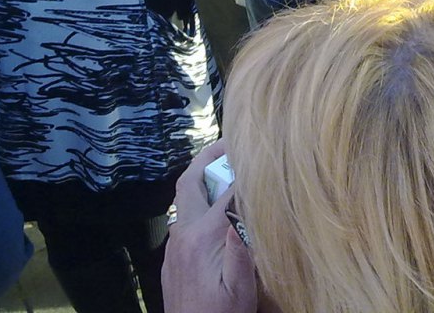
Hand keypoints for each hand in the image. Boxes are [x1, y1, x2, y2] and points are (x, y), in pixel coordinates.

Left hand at [163, 142, 261, 312]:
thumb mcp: (240, 290)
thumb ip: (240, 251)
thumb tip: (241, 213)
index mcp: (202, 237)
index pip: (225, 192)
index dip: (243, 172)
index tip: (260, 157)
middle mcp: (183, 235)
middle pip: (189, 183)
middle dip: (208, 159)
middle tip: (229, 143)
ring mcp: (174, 246)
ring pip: (183, 200)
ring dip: (202, 180)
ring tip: (227, 169)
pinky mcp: (172, 258)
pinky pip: (183, 219)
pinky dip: (198, 202)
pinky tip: (216, 208)